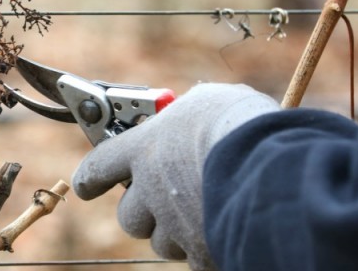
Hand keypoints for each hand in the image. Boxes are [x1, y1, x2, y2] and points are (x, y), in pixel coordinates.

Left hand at [72, 83, 279, 270]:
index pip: (100, 165)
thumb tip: (193, 118)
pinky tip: (224, 234)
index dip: (90, 178)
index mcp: (144, 148)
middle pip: (129, 217)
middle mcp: (150, 189)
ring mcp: (173, 224)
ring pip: (162, 242)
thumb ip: (189, 117)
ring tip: (206, 211)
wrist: (271, 164)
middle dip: (145, 213)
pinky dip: (206, 252)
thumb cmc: (242, 122)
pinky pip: (195, 260)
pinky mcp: (200, 252)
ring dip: (177, 232)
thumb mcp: (209, 103)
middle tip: (169, 202)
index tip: (86, 186)